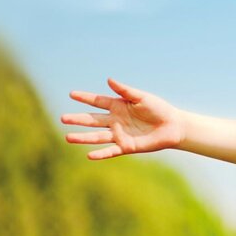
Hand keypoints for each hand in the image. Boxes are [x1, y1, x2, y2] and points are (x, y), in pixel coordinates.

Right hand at [61, 78, 184, 159]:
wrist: (173, 126)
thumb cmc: (158, 109)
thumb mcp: (141, 97)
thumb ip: (125, 91)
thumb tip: (109, 80)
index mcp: (118, 106)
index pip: (97, 101)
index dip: (85, 98)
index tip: (71, 94)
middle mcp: (115, 120)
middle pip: (92, 120)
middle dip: (78, 119)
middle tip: (62, 118)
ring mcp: (119, 134)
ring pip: (97, 136)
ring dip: (83, 138)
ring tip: (68, 138)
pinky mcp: (126, 147)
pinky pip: (111, 150)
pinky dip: (101, 154)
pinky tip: (89, 155)